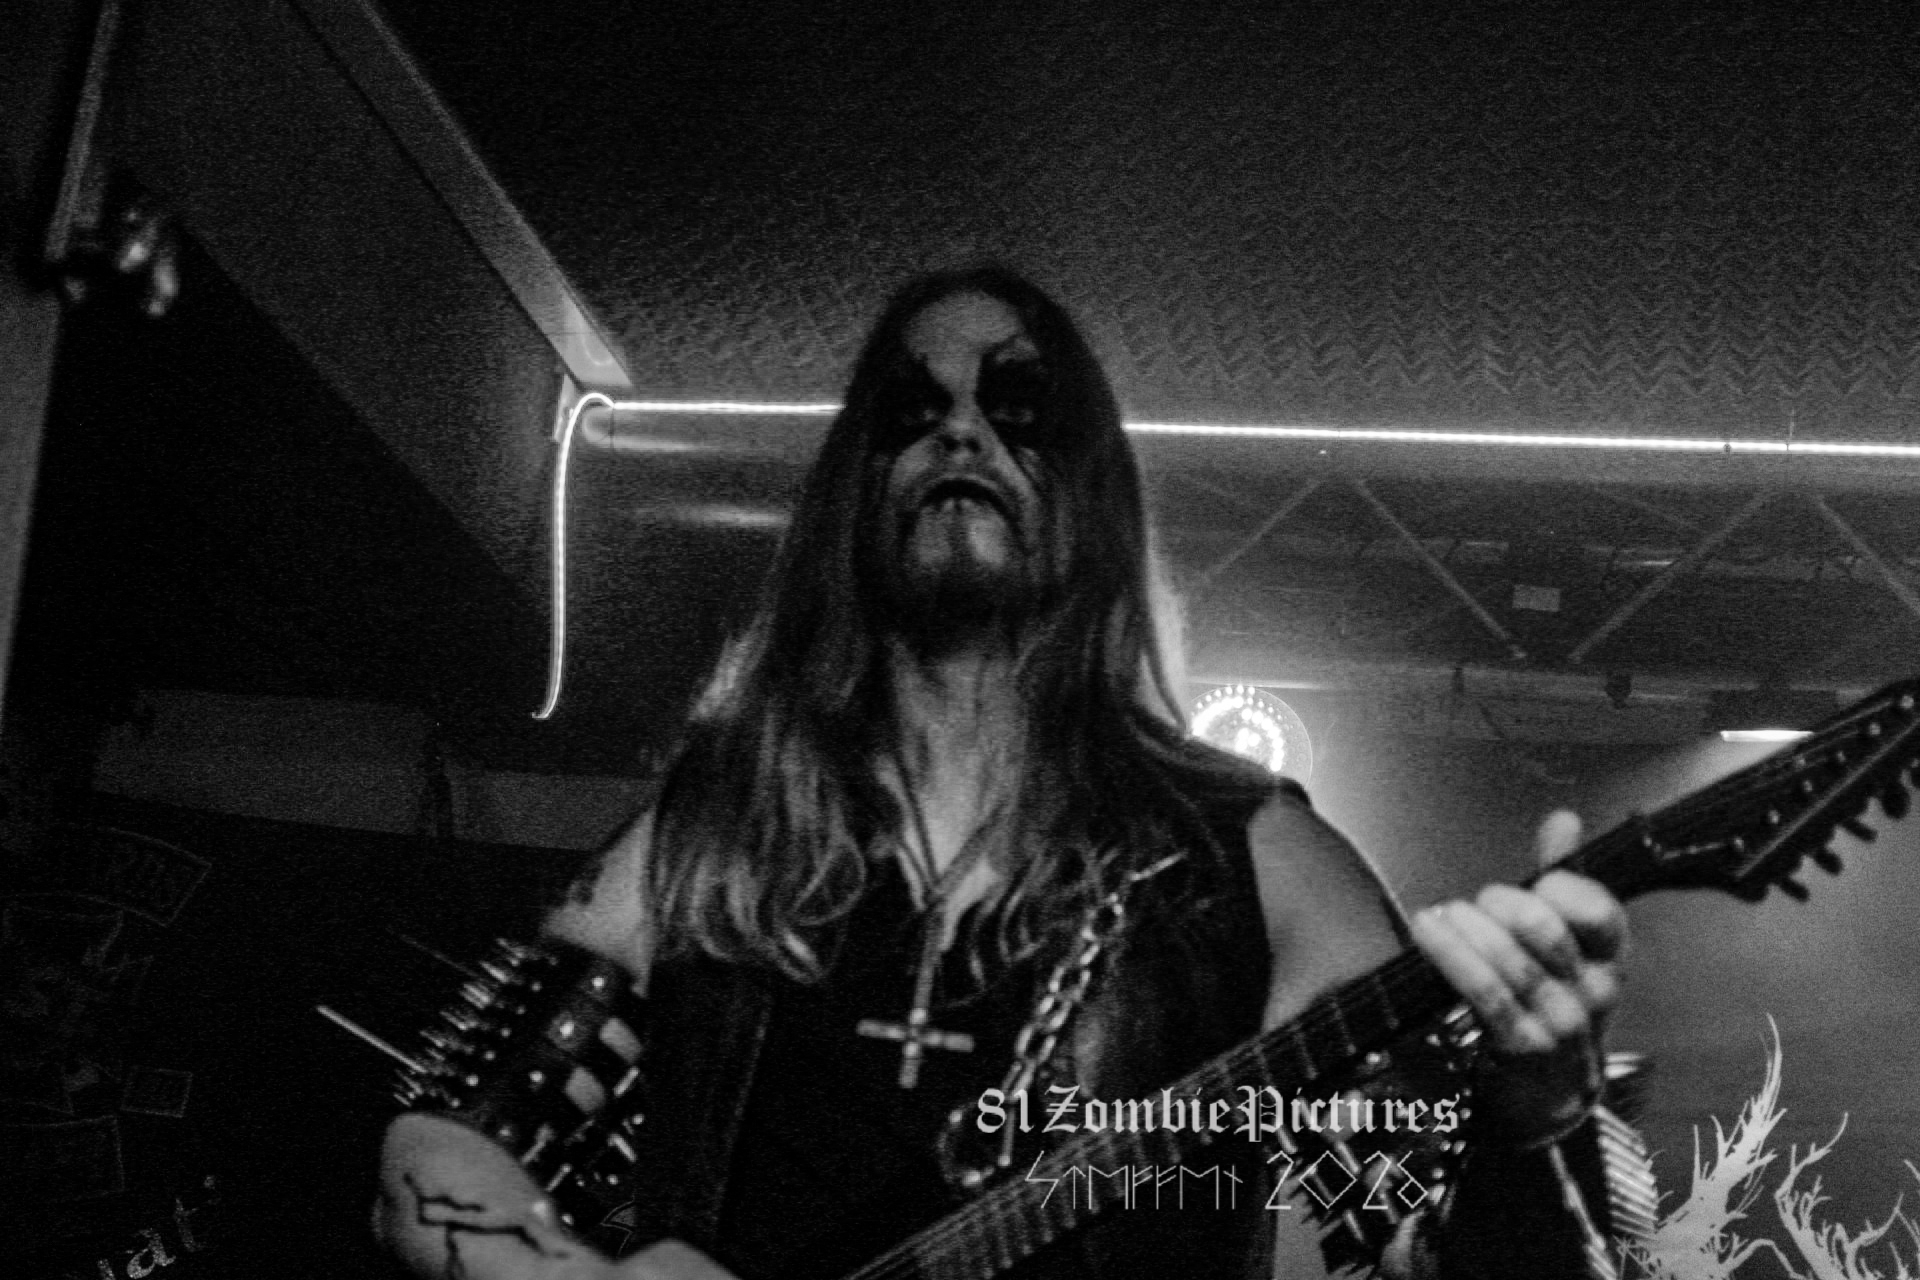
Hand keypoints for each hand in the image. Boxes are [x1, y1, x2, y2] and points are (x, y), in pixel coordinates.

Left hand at [1408, 812, 1626, 1147]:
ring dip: (1469, 929)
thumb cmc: (1555, 1000)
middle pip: (1547, 931)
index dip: (1563, 886)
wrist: (1552, 1091)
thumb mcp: (1570, 943)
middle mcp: (1593, 991)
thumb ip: (1564, 878)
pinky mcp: (1521, 1046)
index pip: (1601, 912)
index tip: (1538, 881)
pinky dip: (1453, 955)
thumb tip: (1564, 819)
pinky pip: (1485, 993)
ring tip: (1441, 912)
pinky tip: (1428, 929)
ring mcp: (1559, 1022)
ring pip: (1512, 963)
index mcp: (1610, 958)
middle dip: (1504, 904)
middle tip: (1481, 900)